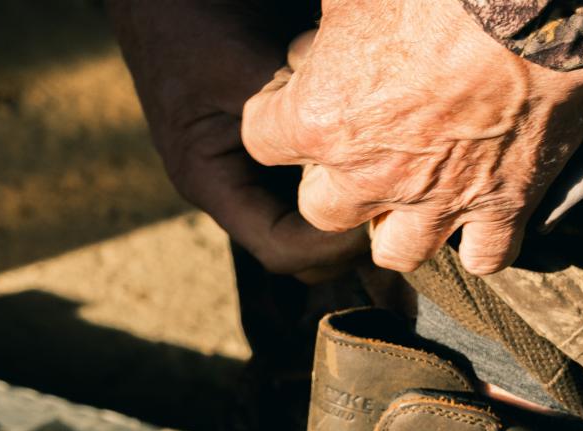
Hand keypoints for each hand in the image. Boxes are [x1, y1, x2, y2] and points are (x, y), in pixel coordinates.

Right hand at [107, 0, 367, 277]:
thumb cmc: (188, 16)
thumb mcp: (240, 61)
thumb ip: (289, 107)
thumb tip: (352, 142)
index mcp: (212, 183)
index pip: (280, 249)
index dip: (331, 247)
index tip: (375, 219)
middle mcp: (231, 189)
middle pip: (298, 254)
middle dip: (344, 244)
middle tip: (394, 210)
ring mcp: (248, 174)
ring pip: (306, 226)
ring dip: (346, 215)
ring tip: (389, 192)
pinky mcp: (266, 153)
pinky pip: (308, 188)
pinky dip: (339, 182)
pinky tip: (369, 160)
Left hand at [242, 0, 582, 274]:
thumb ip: (324, 30)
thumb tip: (313, 44)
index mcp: (321, 119)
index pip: (263, 138)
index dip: (274, 117)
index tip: (292, 99)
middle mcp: (372, 175)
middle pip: (323, 212)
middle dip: (333, 185)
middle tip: (358, 151)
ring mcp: (438, 200)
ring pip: (396, 253)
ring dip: (398, 228)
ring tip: (412, 195)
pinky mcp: (504, 206)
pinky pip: (483, 258)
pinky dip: (479, 244)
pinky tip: (480, 218)